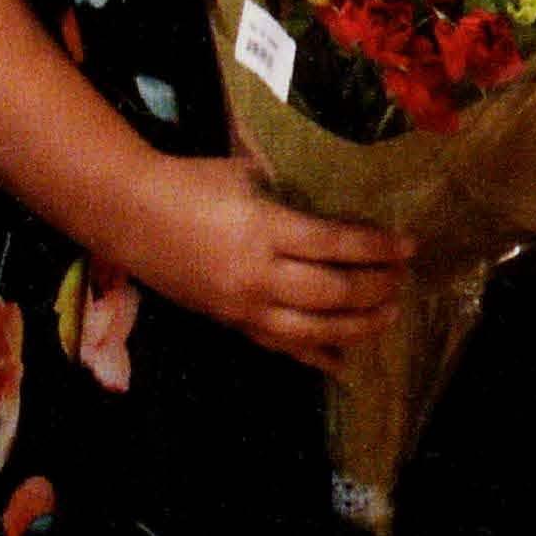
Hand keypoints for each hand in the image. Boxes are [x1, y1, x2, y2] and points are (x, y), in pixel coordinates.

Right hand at [122, 156, 411, 372]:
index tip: (409, 247)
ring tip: (386, 318)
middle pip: (333, 291)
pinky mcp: (230, 322)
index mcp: (264, 227)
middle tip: (402, 283)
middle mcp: (258, 274)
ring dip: (357, 327)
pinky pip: (280, 346)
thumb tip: (334, 201)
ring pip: (313, 329)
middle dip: (376, 289)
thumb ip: (288, 192)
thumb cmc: (187, 180)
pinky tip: (342, 362)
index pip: (336, 243)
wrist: (127, 213)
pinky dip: (314, 357)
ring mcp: (243, 305)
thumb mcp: (244, 172)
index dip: (377, 247)